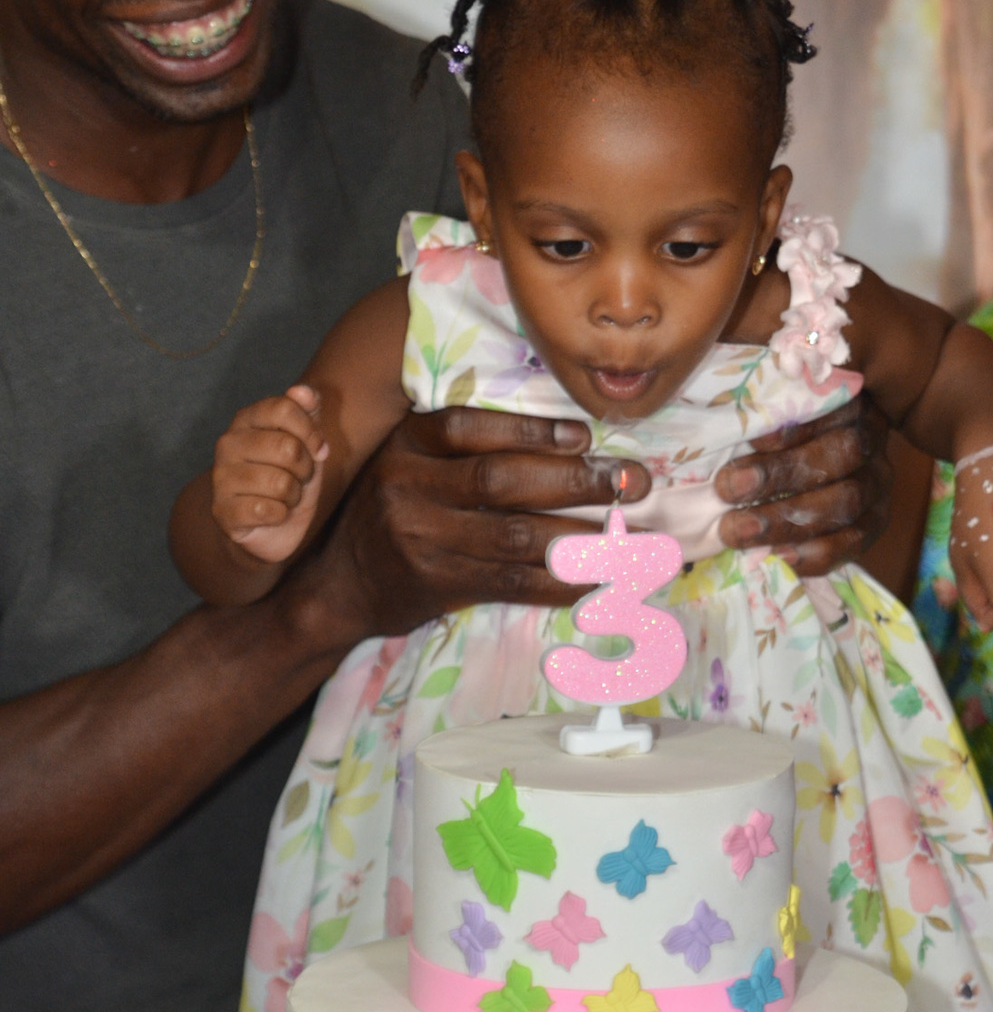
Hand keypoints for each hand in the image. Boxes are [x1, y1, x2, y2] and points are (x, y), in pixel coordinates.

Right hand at [212, 384, 328, 563]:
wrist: (270, 527)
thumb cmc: (289, 477)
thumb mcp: (306, 443)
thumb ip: (307, 413)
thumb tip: (303, 390)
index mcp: (246, 419)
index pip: (284, 408)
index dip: (311, 432)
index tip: (318, 450)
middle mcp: (227, 443)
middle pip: (287, 448)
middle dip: (304, 469)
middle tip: (296, 478)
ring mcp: (221, 477)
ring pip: (281, 483)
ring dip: (293, 496)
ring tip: (283, 497)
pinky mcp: (223, 511)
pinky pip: (269, 511)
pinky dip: (281, 515)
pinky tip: (272, 514)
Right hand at [311, 406, 651, 636]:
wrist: (340, 584)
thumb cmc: (391, 510)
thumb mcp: (408, 460)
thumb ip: (462, 445)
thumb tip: (567, 441)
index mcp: (406, 444)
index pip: (469, 427)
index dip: (532, 430)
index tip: (585, 436)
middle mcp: (409, 488)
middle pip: (502, 480)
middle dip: (576, 481)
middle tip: (633, 481)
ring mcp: (422, 540)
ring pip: (514, 536)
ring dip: (582, 537)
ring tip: (634, 536)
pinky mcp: (437, 584)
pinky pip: (511, 583)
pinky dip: (561, 581)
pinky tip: (600, 578)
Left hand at [715, 395, 891, 573]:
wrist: (796, 471)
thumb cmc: (768, 429)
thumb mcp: (764, 403)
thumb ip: (756, 401)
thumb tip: (734, 407)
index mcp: (848, 400)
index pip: (832, 408)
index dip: (793, 426)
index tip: (749, 439)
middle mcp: (871, 439)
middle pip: (840, 456)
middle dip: (781, 475)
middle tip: (728, 489)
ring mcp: (877, 484)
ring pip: (846, 504)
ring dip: (788, 521)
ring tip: (736, 530)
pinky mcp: (874, 522)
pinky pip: (854, 542)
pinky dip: (815, 554)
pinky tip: (777, 557)